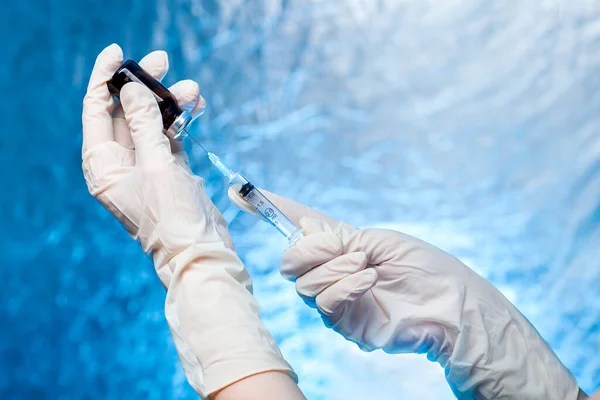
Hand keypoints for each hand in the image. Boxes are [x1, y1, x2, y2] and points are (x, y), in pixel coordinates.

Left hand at [82, 44, 295, 397]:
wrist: (201, 252)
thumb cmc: (174, 217)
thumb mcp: (158, 166)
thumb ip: (145, 124)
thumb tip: (135, 89)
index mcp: (104, 166)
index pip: (97, 111)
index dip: (105, 79)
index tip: (118, 52)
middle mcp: (120, 165)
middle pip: (126, 113)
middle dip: (143, 86)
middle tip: (163, 61)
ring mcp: (146, 168)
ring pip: (151, 123)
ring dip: (169, 103)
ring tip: (192, 88)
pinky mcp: (169, 172)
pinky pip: (170, 137)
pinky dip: (180, 121)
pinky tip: (195, 105)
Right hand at [229, 187, 579, 398]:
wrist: (448, 301)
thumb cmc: (421, 265)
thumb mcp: (375, 238)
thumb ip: (335, 237)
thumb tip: (301, 229)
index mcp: (340, 244)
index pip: (297, 224)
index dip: (270, 208)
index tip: (240, 191)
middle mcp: (330, 270)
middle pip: (291, 258)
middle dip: (314, 249)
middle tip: (348, 248)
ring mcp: (334, 297)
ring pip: (303, 282)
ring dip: (336, 268)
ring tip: (368, 268)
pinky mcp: (342, 322)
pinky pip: (322, 302)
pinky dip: (344, 287)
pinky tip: (368, 282)